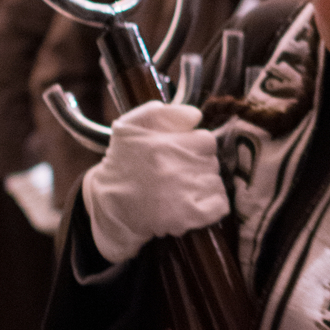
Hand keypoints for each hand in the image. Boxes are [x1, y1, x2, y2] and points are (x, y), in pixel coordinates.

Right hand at [81, 101, 228, 264]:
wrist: (109, 206)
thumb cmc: (121, 163)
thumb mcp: (130, 126)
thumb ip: (163, 113)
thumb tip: (196, 115)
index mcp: (166, 143)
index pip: (207, 140)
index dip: (196, 148)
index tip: (183, 156)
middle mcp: (179, 166)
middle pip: (212, 162)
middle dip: (200, 168)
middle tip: (180, 175)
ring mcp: (187, 192)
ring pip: (217, 183)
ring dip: (206, 187)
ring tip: (184, 191)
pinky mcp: (190, 216)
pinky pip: (220, 206)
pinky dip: (212, 207)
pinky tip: (195, 206)